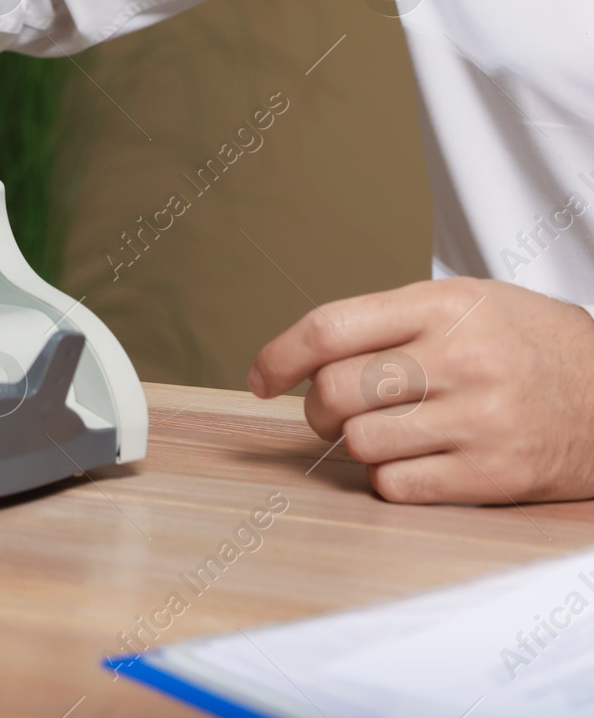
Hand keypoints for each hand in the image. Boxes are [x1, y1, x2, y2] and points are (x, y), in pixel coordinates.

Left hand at [248, 277, 593, 503]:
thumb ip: (390, 321)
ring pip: (359, 442)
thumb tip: (302, 355)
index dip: (278, 356)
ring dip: (357, 444)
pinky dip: (389, 479)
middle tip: (331, 411)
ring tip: (388, 432)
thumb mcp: (468, 303)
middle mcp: (460, 359)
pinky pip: (395, 486)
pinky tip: (415, 461)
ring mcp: (479, 419)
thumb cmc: (528, 345)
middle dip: (316, 408)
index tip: (261, 377)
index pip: (329, 329)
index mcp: (445, 306)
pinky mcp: (492, 474)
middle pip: (335, 392)